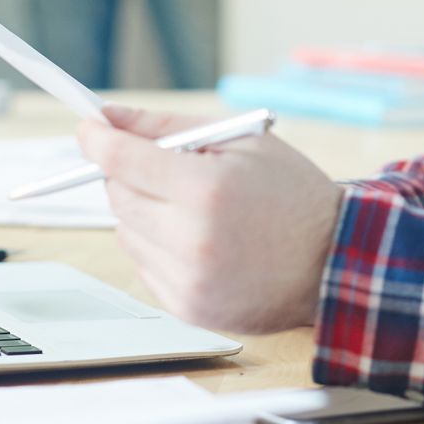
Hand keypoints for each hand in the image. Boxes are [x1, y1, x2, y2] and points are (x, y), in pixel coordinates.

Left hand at [77, 104, 343, 334]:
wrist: (333, 261)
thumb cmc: (292, 193)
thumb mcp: (242, 141)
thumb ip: (168, 126)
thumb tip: (109, 116)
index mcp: (206, 189)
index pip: (122, 160)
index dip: (98, 139)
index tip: (89, 128)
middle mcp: (191, 239)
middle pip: (118, 196)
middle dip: (129, 174)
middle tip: (160, 167)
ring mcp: (187, 279)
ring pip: (126, 231)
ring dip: (144, 212)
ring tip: (192, 208)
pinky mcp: (187, 307)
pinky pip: (144, 265)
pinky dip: (158, 247)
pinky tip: (199, 240)